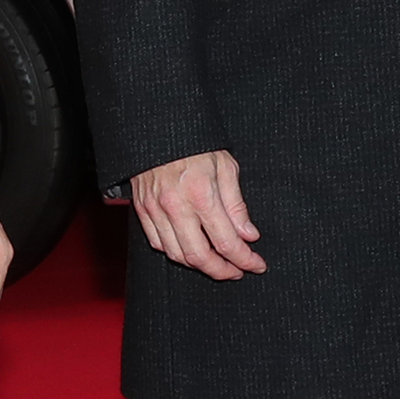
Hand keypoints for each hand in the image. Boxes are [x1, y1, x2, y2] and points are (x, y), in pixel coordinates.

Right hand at [129, 149, 266, 279]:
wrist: (157, 127)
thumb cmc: (194, 142)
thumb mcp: (225, 166)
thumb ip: (236, 204)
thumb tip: (248, 234)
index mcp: (201, 195)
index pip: (227, 242)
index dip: (245, 260)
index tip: (257, 265)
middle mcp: (176, 207)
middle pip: (199, 257)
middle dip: (222, 271)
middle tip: (237, 271)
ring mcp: (155, 210)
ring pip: (177, 255)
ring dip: (199, 266)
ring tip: (216, 263)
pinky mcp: (142, 209)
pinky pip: (157, 243)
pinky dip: (176, 252)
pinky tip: (190, 249)